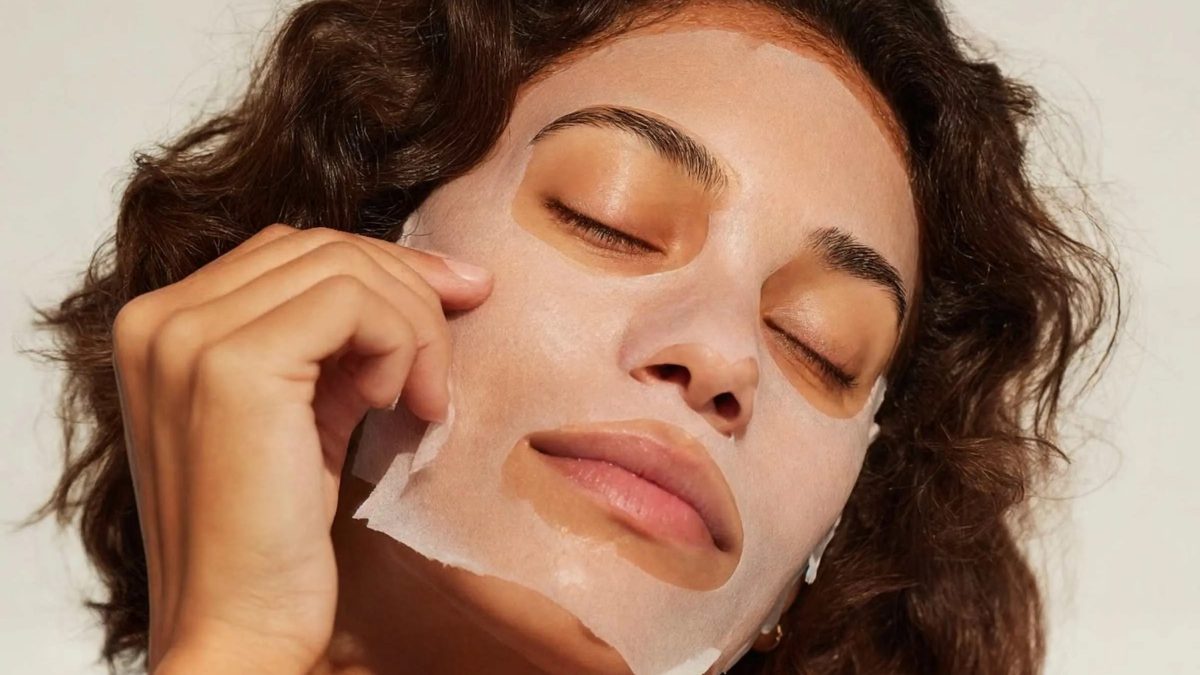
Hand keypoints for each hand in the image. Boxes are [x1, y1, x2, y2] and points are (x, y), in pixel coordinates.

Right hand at [110, 224, 491, 672]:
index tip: (455, 297)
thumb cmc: (275, 536)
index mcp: (166, 326)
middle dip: (409, 289)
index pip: (292, 250)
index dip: (383, 268)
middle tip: (450, 356)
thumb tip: (439, 276)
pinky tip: (399, 405)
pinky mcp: (233, 364)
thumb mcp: (303, 412)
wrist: (240, 627)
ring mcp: (188, 336)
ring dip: (412, 329)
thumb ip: (334, 343)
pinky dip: (402, 345)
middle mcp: (161, 318)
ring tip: (420, 402)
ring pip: (346, 269)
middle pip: (320, 248)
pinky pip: (355, 303)